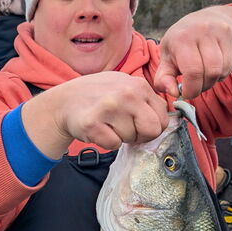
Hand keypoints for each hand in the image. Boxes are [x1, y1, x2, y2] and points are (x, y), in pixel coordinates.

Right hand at [23, 71, 168, 156]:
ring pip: (131, 139)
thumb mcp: (125, 86)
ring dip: (120, 137)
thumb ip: (146, 100)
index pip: (162, 118)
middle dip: (141, 135)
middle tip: (124, 129)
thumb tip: (166, 120)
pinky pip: (113, 145)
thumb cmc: (99, 96)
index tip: (138, 124)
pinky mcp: (93, 123)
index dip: (151, 126)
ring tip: (107, 124)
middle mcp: (126, 94)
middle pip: (153, 130)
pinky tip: (98, 129)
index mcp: (139, 85)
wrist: (65, 101)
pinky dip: (106, 142)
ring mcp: (110, 108)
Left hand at [154, 7, 231, 99]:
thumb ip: (163, 79)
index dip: (191, 88)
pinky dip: (222, 73)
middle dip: (203, 86)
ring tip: (203, 76)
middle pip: (211, 72)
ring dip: (213, 80)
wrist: (206, 19)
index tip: (186, 93)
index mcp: (183, 37)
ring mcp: (222, 33)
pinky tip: (214, 67)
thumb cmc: (181, 43)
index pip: (192, 71)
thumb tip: (174, 93)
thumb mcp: (166, 57)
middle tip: (196, 87)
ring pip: (223, 70)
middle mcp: (204, 31)